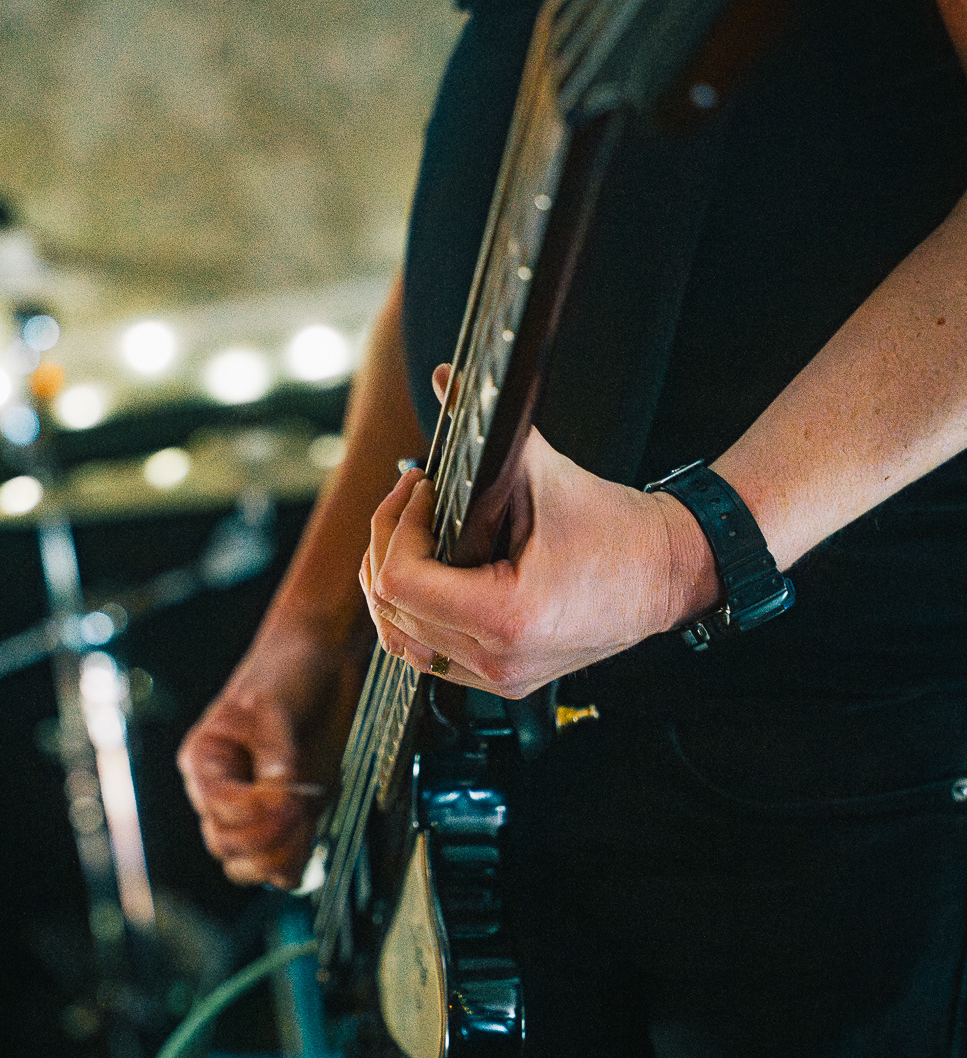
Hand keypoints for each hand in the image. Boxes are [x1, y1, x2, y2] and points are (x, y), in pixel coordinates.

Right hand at [177, 621, 365, 886]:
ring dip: (277, 854)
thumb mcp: (273, 703)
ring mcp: (254, 808)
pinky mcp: (287, 816)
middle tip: (301, 806)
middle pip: (225, 844)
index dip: (252, 809)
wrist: (322, 661)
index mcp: (205, 760)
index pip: (216, 806)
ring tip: (306, 820)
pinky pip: (280, 863)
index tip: (290, 794)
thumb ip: (275, 750)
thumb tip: (279, 793)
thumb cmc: (287, 672)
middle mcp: (223, 790)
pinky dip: (295, 859)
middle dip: (264, 835)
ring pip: (246, 865)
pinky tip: (312, 830)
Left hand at [359, 370, 718, 697]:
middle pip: (391, 611)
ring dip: (390, 583)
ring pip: (401, 640)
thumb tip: (446, 379)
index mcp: (509, 617)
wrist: (669, 573)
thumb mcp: (547, 472)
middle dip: (388, 544)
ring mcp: (500, 677)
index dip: (396, 527)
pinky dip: (414, 614)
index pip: (402, 583)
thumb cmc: (616, 529)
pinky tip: (426, 570)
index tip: (421, 488)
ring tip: (409, 534)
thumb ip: (489, 429)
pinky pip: (429, 655)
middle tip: (410, 499)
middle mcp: (500, 660)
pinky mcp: (503, 678)